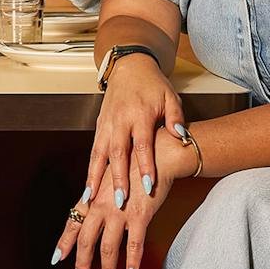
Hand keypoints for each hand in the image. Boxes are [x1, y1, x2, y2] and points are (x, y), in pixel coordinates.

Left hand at [53, 126, 196, 268]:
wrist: (157, 154)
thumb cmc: (133, 168)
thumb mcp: (109, 182)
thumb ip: (99, 199)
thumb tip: (88, 211)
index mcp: (92, 198)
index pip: (73, 223)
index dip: (64, 242)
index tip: (56, 258)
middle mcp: (100, 206)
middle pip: (86, 240)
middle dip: (82, 263)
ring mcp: (119, 211)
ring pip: (108, 247)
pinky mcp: (140, 215)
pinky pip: (133, 244)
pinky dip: (131, 262)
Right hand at [86, 54, 184, 209]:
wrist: (129, 67)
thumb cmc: (152, 85)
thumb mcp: (170, 97)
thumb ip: (175, 118)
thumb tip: (181, 137)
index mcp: (139, 114)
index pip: (142, 144)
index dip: (144, 166)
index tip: (148, 186)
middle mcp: (119, 121)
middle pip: (116, 153)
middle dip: (117, 179)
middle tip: (119, 201)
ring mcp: (106, 124)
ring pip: (98, 155)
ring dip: (94, 178)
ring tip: (91, 200)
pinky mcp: (99, 127)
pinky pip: (93, 152)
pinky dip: (89, 171)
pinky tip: (87, 189)